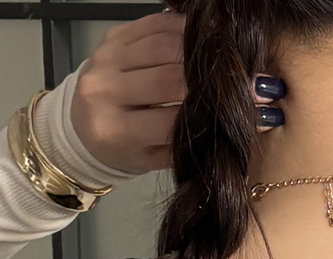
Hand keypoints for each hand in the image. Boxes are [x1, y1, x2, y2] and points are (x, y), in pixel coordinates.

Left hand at [68, 10, 287, 177]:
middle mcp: (105, 92)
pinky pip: (154, 25)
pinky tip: (204, 41)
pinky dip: (183, 30)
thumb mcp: (154, 159)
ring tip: (227, 59)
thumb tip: (252, 121)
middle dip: (211, 79)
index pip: (171, 120)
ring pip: (163, 46)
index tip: (251, 109)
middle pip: (168, 77)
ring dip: (200, 51)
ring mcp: (106, 59)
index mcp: (116, 131)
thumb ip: (192, 142)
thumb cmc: (123, 150)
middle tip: (246, 79)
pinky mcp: (112, 37)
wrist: (81, 127)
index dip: (213, 114)